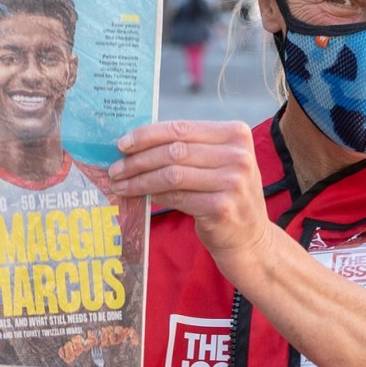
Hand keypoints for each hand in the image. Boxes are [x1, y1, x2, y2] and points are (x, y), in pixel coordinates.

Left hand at [109, 120, 268, 267]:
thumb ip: (188, 147)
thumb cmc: (225, 194)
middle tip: (115, 168)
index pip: (181, 127)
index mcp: (236, 133)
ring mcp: (233, 182)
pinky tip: (140, 197)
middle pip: (174, 151)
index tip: (122, 144)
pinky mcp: (222, 207)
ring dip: (140, 180)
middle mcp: (239, 155)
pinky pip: (176, 197)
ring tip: (120, 184)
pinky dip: (153, 196)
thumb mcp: (217, 162)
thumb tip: (136, 143)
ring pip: (171, 174)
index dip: (147, 134)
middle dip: (138, 159)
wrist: (250, 238)